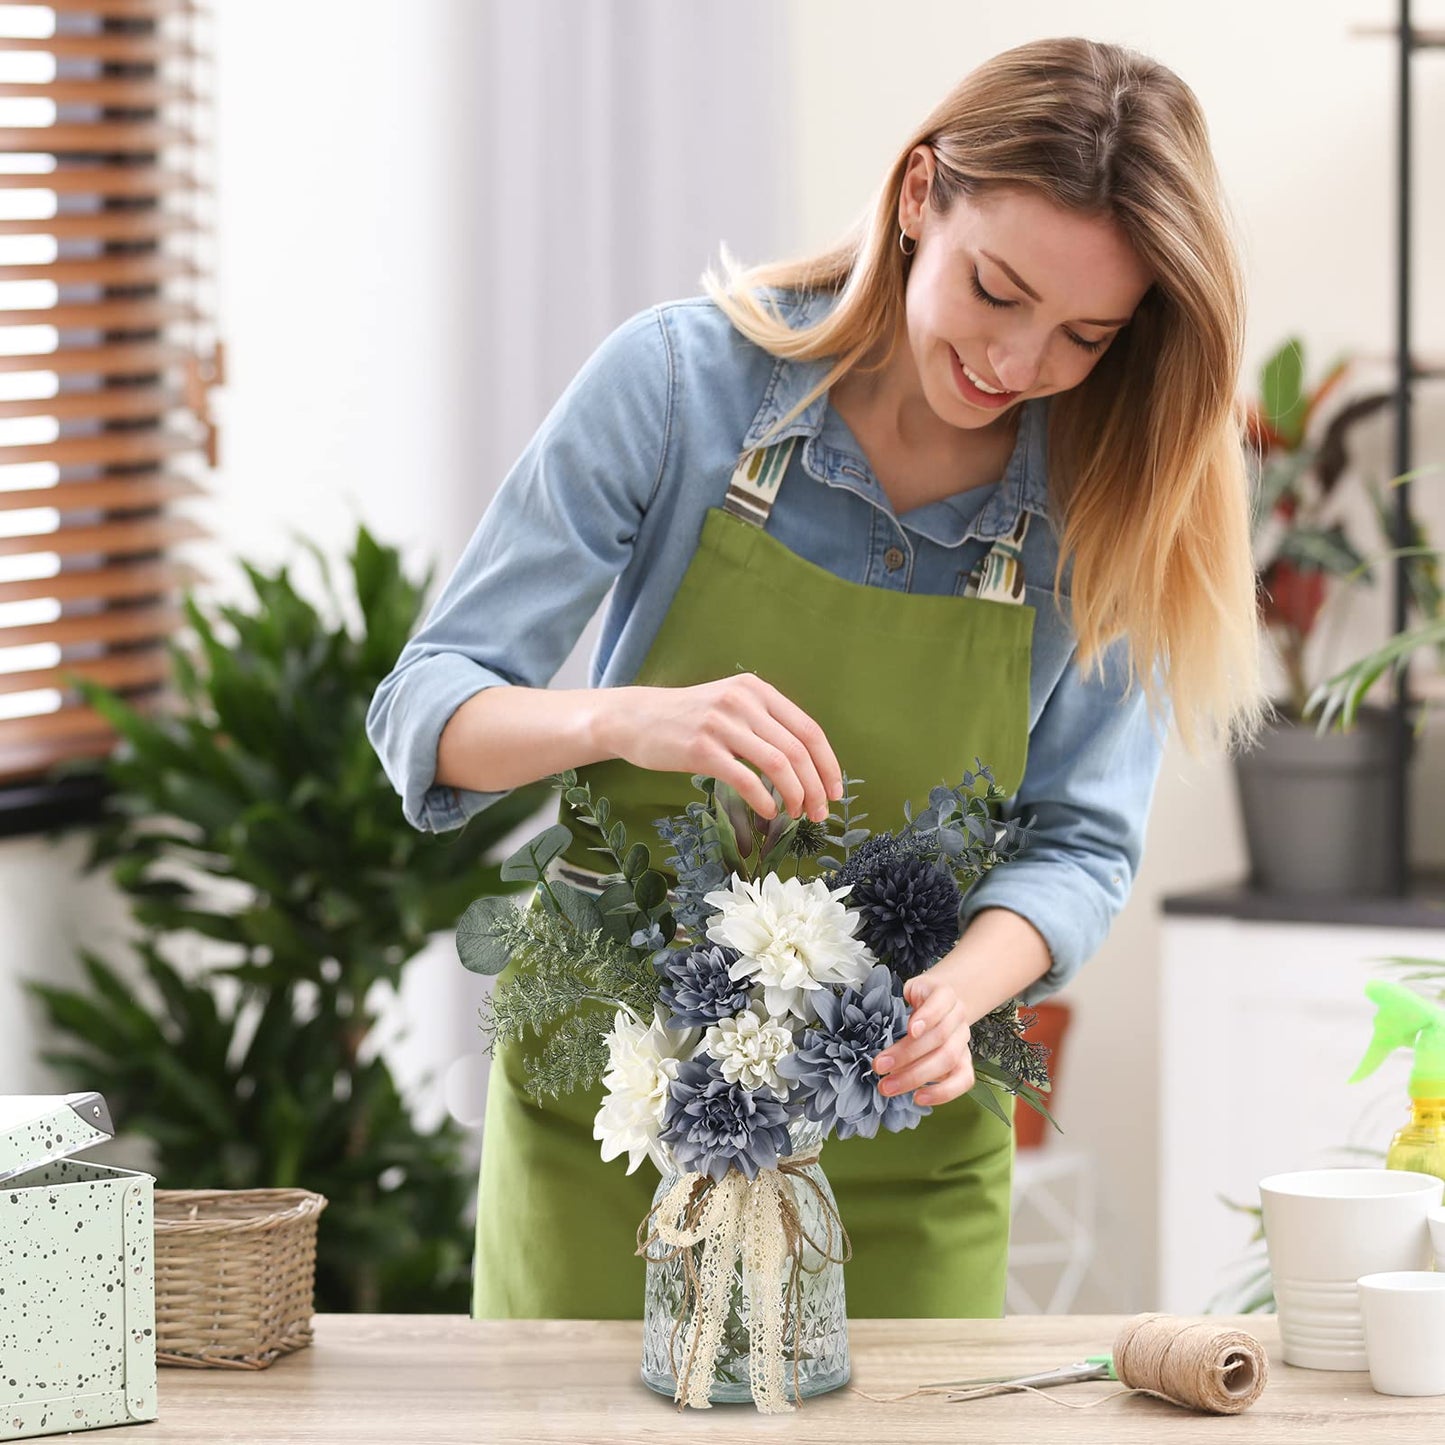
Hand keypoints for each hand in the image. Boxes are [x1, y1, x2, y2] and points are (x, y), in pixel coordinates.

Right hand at [599, 673, 842, 821]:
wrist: (635, 718)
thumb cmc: (687, 719)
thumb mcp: (730, 705)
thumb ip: (764, 722)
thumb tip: (806, 762)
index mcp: (756, 690)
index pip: (808, 729)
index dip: (828, 764)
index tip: (835, 791)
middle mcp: (743, 702)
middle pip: (798, 750)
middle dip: (816, 787)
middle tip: (820, 813)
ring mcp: (722, 725)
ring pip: (778, 764)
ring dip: (796, 795)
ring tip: (797, 814)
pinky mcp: (702, 749)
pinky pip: (746, 779)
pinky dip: (765, 800)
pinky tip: (769, 812)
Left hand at [872, 967, 975, 1106]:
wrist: (944, 1003)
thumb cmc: (919, 1000)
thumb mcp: (909, 992)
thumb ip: (899, 1006)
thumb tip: (876, 1035)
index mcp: (945, 994)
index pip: (939, 1004)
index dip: (927, 1017)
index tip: (910, 1030)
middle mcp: (958, 1017)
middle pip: (939, 1038)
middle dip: (906, 1055)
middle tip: (878, 1067)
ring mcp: (963, 1041)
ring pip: (947, 1060)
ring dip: (915, 1077)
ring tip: (888, 1087)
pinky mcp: (966, 1062)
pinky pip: (963, 1081)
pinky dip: (942, 1092)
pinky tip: (918, 1098)